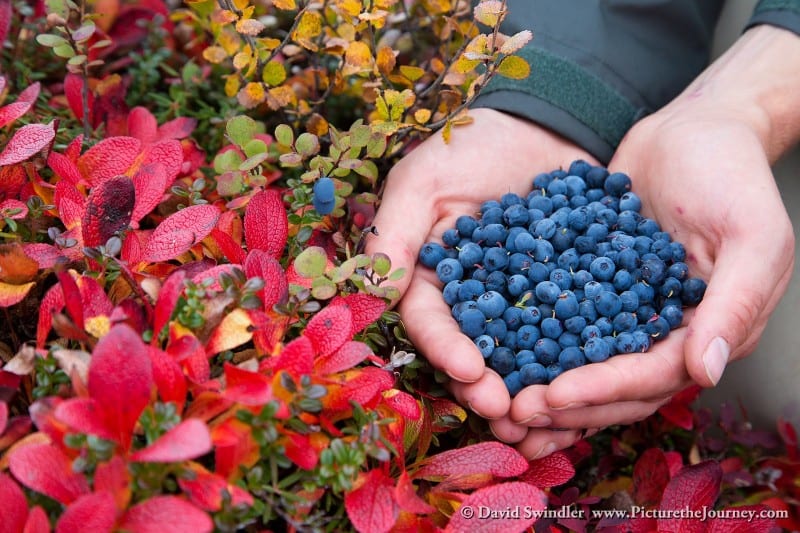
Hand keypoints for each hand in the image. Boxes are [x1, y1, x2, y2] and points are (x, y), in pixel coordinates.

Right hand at [366, 108, 595, 438]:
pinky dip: (578, 359)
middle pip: (474, 350)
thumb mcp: (424, 180)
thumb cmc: (472, 142)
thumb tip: (376, 293)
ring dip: (529, 388)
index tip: (470, 372)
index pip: (430, 321)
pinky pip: (573, 329)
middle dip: (486, 385)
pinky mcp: (567, 291)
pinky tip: (591, 384)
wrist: (545, 120)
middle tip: (509, 414)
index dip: (446, 350)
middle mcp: (473, 296)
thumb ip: (397, 233)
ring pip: (521, 353)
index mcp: (431, 275)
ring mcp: (521, 298)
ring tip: (546, 418)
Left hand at [504, 100, 794, 456]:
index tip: (551, 397)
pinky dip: (533, 342)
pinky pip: (562, 320)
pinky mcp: (595, 286)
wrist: (693, 128)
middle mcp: (665, 332)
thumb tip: (705, 373)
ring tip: (498, 405)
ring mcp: (627, 311)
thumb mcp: (751, 234)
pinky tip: (496, 353)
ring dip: (544, 388)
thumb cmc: (731, 173)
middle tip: (513, 415)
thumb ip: (734, 302)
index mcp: (707, 330)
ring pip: (584, 363)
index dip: (602, 390)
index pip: (652, 376)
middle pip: (614, 385)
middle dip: (565, 404)